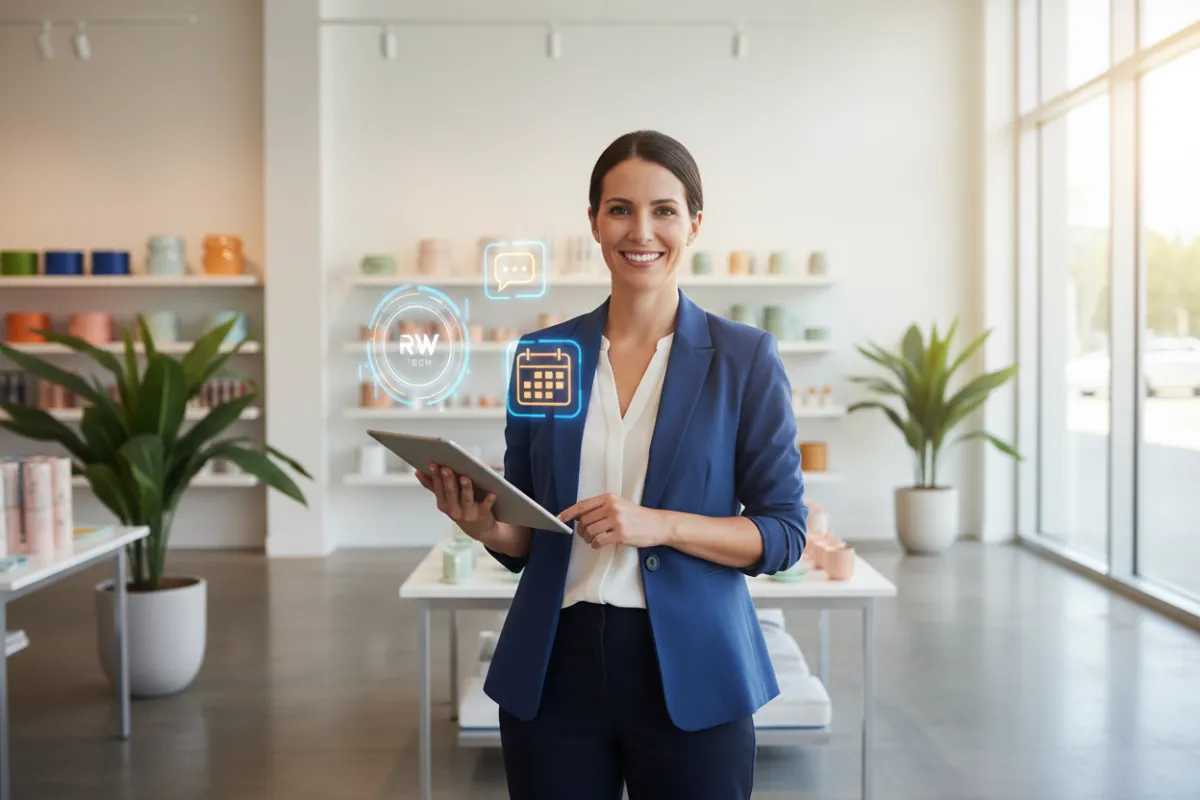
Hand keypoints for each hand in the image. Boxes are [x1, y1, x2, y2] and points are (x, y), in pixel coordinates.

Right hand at [415, 462, 497, 541]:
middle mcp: (454, 510)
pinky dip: (488, 501)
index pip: (438, 488)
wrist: (481, 530)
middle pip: (450, 493)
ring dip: (466, 488)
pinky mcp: (483, 516)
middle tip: (446, 468)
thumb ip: (433, 486)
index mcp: (444, 504)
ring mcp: (468, 514)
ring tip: (465, 478)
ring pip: (466, 499)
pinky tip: (492, 494)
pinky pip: (486, 507)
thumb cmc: (462, 510)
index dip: (434, 476)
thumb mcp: (446, 500)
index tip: (432, 464)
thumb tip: (418, 471)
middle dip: (447, 480)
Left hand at [558, 493, 673, 549]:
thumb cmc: (637, 516)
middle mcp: (612, 507)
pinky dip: (595, 544)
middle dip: (581, 530)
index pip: (583, 505)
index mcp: (609, 498)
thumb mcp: (619, 505)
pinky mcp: (621, 534)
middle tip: (584, 535)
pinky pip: (599, 541)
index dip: (568, 513)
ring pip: (590, 531)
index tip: (559, 518)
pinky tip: (599, 544)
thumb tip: (578, 516)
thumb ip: (600, 508)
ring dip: (587, 538)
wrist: (658, 524)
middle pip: (584, 520)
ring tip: (592, 540)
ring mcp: (617, 521)